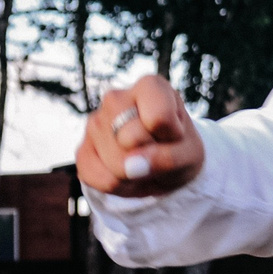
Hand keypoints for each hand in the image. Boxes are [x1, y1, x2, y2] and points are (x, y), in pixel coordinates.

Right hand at [75, 75, 204, 198]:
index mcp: (150, 87)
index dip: (173, 135)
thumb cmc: (180, 148)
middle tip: (158, 151)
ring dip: (137, 175)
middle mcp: (116, 98)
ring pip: (116, 164)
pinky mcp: (82, 150)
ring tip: (145, 163)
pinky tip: (129, 174)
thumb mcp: (190, 153)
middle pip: (132, 140)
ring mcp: (94, 122)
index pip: (158, 117)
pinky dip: (120, 186)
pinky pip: (99, 179)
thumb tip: (131, 167)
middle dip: (151, 156)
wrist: (164, 164)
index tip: (175, 133)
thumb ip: (169, 158)